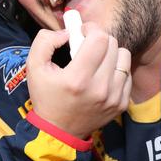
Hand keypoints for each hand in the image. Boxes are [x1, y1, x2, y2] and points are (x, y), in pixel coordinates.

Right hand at [26, 23, 131, 138]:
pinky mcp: (122, 103)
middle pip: (112, 44)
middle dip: (99, 39)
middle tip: (86, 46)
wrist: (59, 131)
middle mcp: (100, 88)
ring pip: (124, 56)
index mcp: (77, 79)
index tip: (81, 33)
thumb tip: (67, 32)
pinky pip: (127, 73)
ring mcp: (114, 97)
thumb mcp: (34, 67)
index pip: (99, 39)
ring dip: (110, 53)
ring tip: (96, 61)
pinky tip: (102, 76)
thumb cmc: (46, 96)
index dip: (91, 29)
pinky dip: (115, 69)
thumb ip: (45, 41)